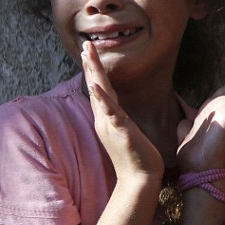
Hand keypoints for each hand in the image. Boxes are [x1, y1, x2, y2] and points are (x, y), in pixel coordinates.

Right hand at [81, 41, 164, 185]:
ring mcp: (111, 125)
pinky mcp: (120, 131)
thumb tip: (121, 113)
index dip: (93, 71)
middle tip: (85, 44)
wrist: (139, 179)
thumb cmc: (137, 158)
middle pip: (96, 87)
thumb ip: (121, 120)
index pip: (99, 90)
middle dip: (90, 64)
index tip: (89, 52)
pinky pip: (110, 112)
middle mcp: (105, 120)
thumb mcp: (127, 133)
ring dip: (94, 73)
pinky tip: (95, 84)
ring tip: (87, 54)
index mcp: (108, 119)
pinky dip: (102, 98)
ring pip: (100, 94)